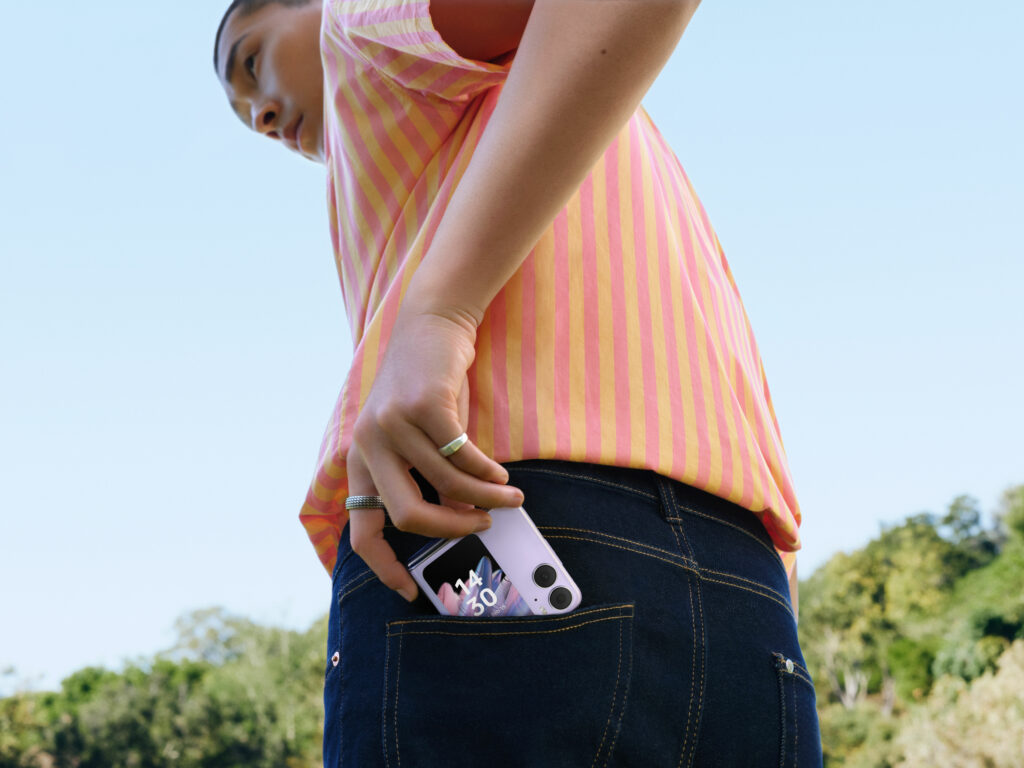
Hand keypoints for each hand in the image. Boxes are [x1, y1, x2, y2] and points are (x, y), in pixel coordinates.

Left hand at [346, 306, 523, 601]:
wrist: (430, 327)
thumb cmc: (427, 390)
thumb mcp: (416, 440)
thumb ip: (426, 479)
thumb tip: (458, 519)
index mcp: (361, 461)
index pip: (362, 529)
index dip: (385, 566)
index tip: (409, 591)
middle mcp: (369, 445)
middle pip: (406, 515)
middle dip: (450, 530)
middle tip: (480, 526)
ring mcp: (394, 423)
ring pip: (446, 484)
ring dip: (485, 498)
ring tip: (508, 498)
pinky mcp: (424, 404)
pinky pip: (462, 455)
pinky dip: (487, 471)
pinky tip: (500, 474)